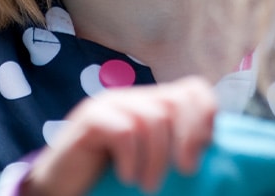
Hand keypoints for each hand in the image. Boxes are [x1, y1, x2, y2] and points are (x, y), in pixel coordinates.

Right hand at [21, 75, 216, 195]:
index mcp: (152, 103)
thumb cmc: (108, 182)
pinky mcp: (90, 119)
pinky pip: (125, 130)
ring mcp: (110, 104)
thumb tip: (214, 152)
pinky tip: (127, 177)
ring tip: (149, 187)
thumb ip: (176, 151)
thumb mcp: (151, 163)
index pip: (193, 89)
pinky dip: (132, 159)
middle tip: (188, 172)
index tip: (209, 146)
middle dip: (189, 137)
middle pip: (176, 100)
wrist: (60, 192)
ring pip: (153, 118)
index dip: (207, 112)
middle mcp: (133, 97)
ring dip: (158, 159)